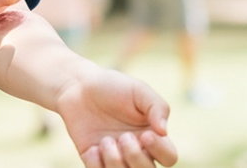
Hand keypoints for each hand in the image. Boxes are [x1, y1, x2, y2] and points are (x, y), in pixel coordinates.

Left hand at [56, 68, 177, 166]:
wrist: (78, 87)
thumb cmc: (112, 87)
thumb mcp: (138, 90)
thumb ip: (157, 107)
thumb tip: (164, 131)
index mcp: (152, 135)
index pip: (169, 157)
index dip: (160, 150)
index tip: (145, 134)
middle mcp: (136, 150)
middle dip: (136, 157)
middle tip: (124, 137)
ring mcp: (115, 157)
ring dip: (115, 161)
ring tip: (105, 141)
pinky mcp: (94, 160)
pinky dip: (96, 165)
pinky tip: (92, 148)